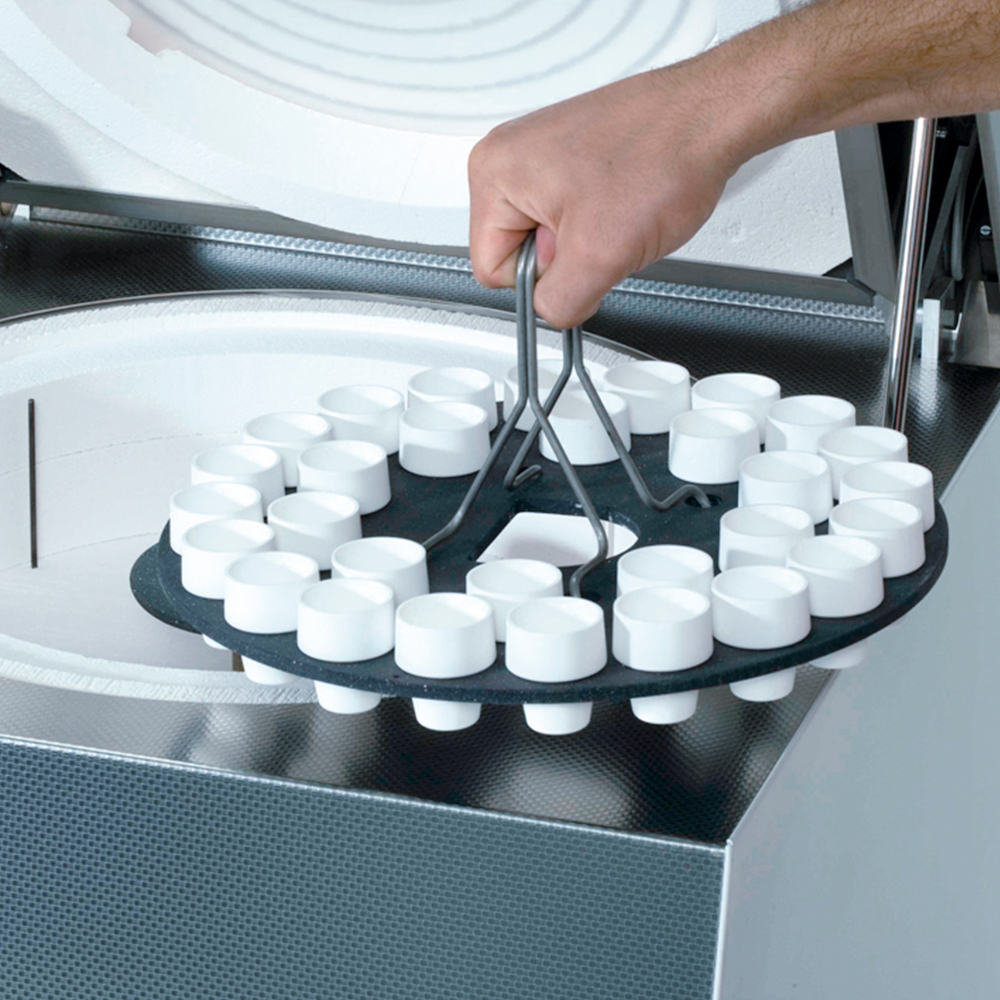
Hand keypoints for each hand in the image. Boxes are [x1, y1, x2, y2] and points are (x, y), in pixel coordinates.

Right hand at [468, 61, 748, 328]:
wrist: (711, 115)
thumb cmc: (663, 155)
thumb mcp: (600, 256)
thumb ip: (559, 301)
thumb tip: (549, 313)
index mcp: (492, 173)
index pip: (493, 271)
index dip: (542, 280)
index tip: (579, 258)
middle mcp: (508, 157)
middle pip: (520, 255)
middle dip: (566, 259)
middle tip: (604, 230)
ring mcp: (540, 153)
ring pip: (550, 240)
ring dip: (587, 242)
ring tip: (618, 212)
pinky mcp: (570, 156)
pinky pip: (571, 217)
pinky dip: (600, 223)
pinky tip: (623, 203)